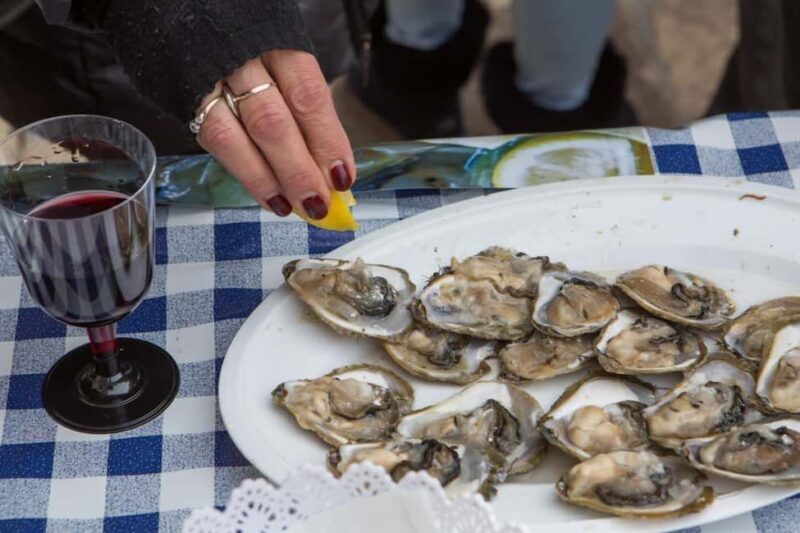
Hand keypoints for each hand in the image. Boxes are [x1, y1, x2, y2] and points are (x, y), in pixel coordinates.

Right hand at [195, 50, 354, 218]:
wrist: (193, 17)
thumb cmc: (257, 50)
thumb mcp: (289, 65)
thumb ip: (309, 113)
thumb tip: (332, 169)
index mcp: (278, 41)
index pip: (307, 94)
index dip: (327, 140)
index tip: (343, 176)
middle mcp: (242, 57)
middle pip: (272, 121)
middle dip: (299, 170)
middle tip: (319, 203)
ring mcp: (209, 77)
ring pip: (238, 136)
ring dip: (269, 180)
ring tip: (293, 207)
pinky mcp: (187, 99)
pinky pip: (216, 142)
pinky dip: (247, 175)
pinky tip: (269, 196)